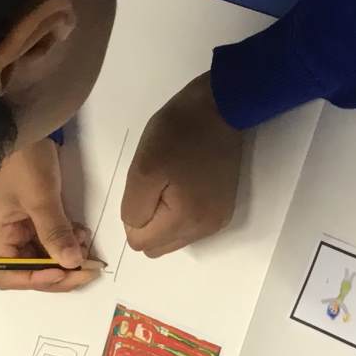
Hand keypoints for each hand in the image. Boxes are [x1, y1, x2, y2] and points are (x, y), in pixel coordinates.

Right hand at [0, 138, 99, 290]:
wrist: (20, 120)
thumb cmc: (22, 158)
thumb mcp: (41, 197)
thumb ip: (55, 233)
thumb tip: (72, 264)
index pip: (8, 277)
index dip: (38, 281)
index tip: (67, 272)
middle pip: (27, 268)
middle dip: (59, 268)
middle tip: (89, 265)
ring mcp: (13, 223)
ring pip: (40, 253)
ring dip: (64, 253)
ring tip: (85, 240)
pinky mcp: (27, 212)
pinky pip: (44, 236)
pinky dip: (63, 237)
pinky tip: (79, 230)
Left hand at [121, 73, 242, 257]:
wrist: (220, 109)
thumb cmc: (178, 132)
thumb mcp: (142, 168)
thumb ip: (134, 208)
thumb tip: (136, 230)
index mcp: (187, 220)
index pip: (140, 243)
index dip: (133, 215)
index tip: (144, 186)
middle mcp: (205, 230)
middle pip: (157, 246)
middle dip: (147, 221)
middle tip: (154, 185)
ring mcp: (216, 222)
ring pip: (172, 238)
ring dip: (163, 217)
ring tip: (171, 182)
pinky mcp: (222, 211)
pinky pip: (188, 227)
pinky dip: (179, 213)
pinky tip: (185, 185)